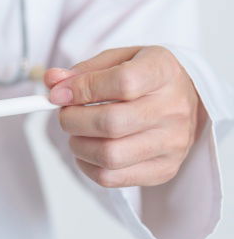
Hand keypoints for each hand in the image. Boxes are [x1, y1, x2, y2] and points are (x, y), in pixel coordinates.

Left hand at [45, 46, 205, 187]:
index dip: (83, 89)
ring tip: (78, 132)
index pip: (123, 82)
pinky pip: (112, 178)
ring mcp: (172, 142)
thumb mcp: (117, 60)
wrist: (185, 100)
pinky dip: (87, 165)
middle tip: (66, 115)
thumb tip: (53, 81)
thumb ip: (83, 71)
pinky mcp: (164, 169)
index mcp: (163, 72)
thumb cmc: (146, 78)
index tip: (59, 94)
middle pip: (111, 123)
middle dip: (72, 120)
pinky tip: (88, 149)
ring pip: (109, 155)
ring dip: (78, 145)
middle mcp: (173, 109)